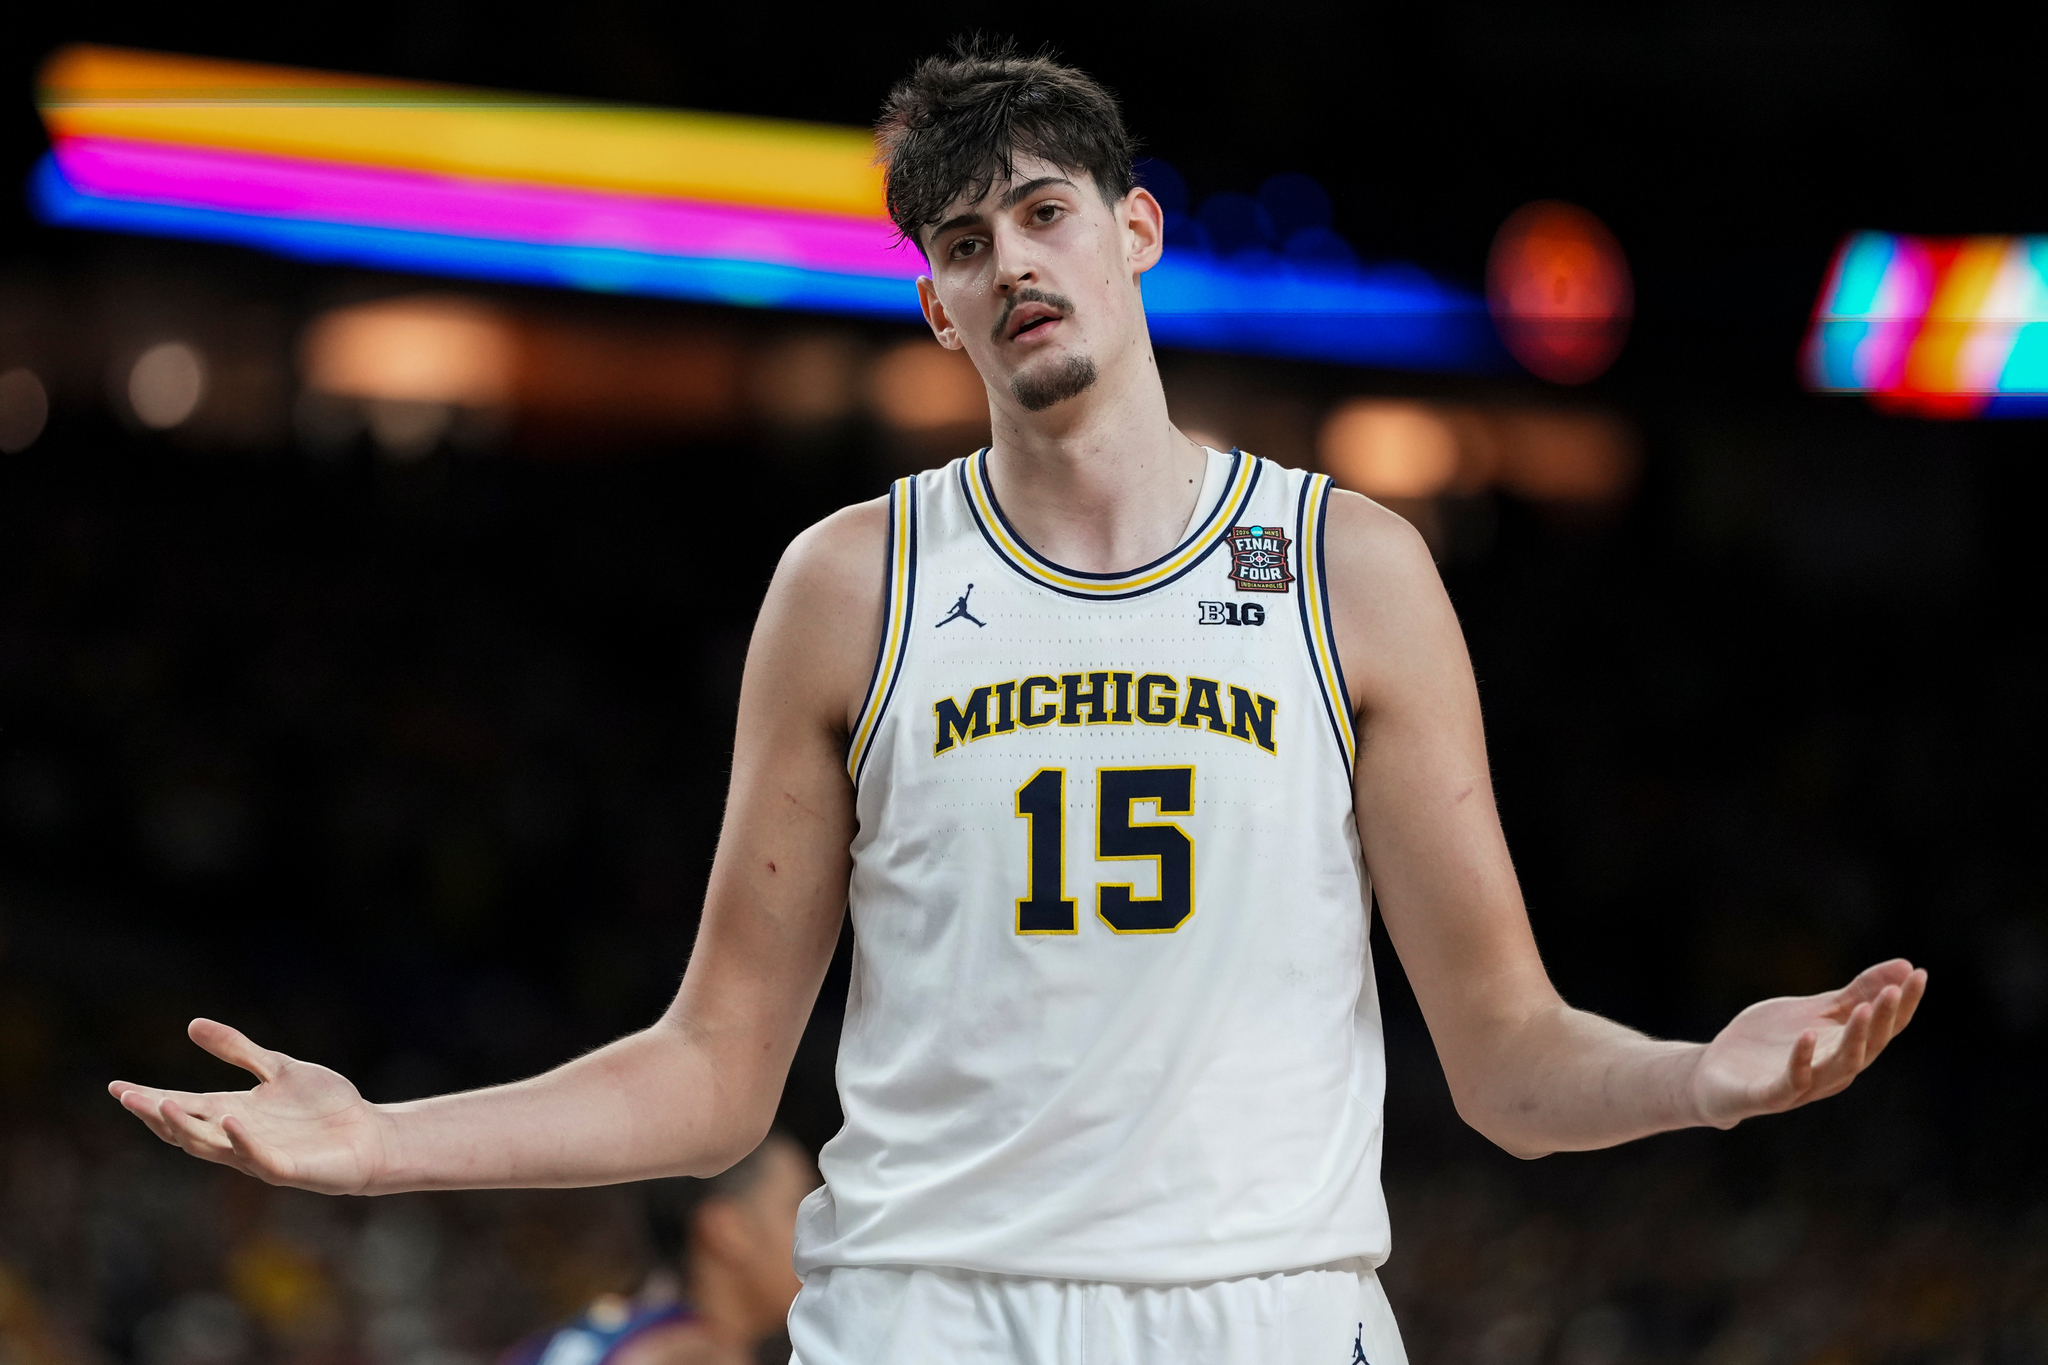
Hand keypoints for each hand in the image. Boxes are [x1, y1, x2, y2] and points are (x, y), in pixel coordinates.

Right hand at [108, 1019, 392, 1193]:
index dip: (149, 1098)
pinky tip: (231, 1119)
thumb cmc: (325, 1107)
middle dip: (155, 1114)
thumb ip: (239, 1050)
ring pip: (211, 1147)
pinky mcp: (285, 1170)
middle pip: (186, 1128)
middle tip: (127, 1097)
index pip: (182, 1104)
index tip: (116, 1086)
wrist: (369, 1135)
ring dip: (187, 1128)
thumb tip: (191, 1024)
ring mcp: (258, 1154)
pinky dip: (242, 1141)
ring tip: (164, 1105)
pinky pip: (258, 1158)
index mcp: (232, 1111)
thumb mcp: (278, 1068)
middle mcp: (237, 1135)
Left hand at [1691, 958, 1926, 1127]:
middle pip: (1869, 1048)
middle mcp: (1832, 1072)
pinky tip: (1807, 1035)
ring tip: (1865, 1009)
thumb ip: (1856, 994)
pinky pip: (1790, 1082)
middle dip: (1884, 1019)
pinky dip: (1802, 1060)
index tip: (1920, 974)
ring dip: (1854, 1039)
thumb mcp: (1814, 1011)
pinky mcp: (1768, 1095)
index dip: (1905, 1004)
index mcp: (1845, 1050)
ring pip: (1839, 1067)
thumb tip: (1906, 966)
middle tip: (1896, 989)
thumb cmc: (1772, 1043)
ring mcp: (1802, 1086)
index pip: (1884, 1029)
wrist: (1715, 1073)